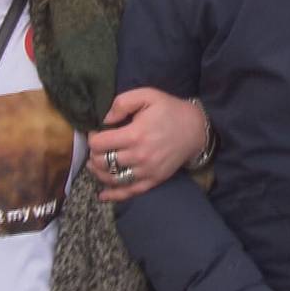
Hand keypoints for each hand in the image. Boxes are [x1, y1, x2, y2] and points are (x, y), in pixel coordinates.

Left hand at [86, 87, 206, 201]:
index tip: (97, 132)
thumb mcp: (147, 95)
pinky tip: (102, 194)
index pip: (99, 144)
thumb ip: (122, 103)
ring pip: (112, 178)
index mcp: (135, 134)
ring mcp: (146, 171)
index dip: (93, 137)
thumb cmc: (170, 110)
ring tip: (95, 165)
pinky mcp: (153, 180)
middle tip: (98, 148)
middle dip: (94, 154)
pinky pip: (129, 192)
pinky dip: (113, 195)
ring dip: (98, 173)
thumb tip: (105, 119)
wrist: (196, 129)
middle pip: (102, 162)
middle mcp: (138, 156)